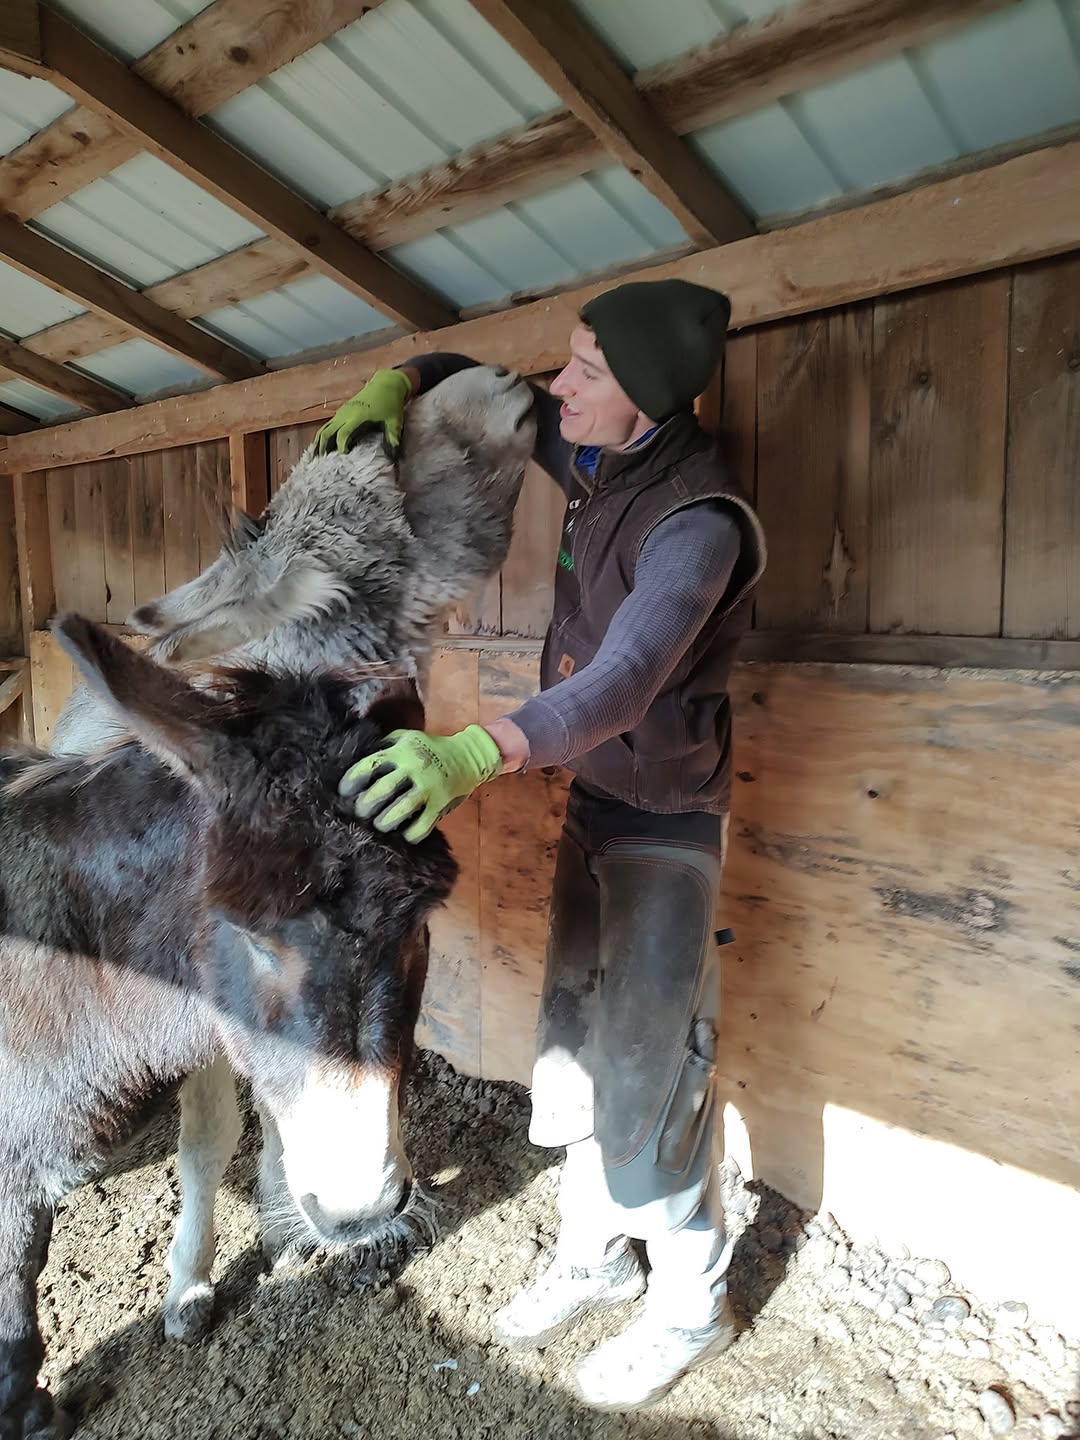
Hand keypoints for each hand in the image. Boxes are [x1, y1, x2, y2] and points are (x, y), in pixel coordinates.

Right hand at [314, 369, 412, 457]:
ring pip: (324, 429)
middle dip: (323, 448)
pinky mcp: (342, 412)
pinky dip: (322, 436)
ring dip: (318, 443)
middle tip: (320, 464)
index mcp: (358, 416)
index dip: (341, 447)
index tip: (342, 458)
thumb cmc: (391, 403)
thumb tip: (393, 456)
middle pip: (327, 432)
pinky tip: (319, 446)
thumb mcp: (395, 421)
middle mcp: (346, 414)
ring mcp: (342, 412)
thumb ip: (393, 438)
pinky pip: (328, 426)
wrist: (386, 384)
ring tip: (313, 458)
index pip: (343, 434)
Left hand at [339, 726, 501, 842]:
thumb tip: (355, 762)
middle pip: (381, 790)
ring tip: (380, 825)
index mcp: (401, 751)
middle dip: (365, 805)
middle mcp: (413, 767)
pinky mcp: (441, 803)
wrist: (469, 756)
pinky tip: (405, 835)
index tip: (345, 792)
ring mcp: (428, 787)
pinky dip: (411, 834)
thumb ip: (384, 746)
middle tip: (360, 812)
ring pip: (400, 810)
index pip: (369, 766)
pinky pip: (422, 825)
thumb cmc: (431, 747)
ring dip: (385, 822)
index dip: (352, 781)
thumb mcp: (406, 737)